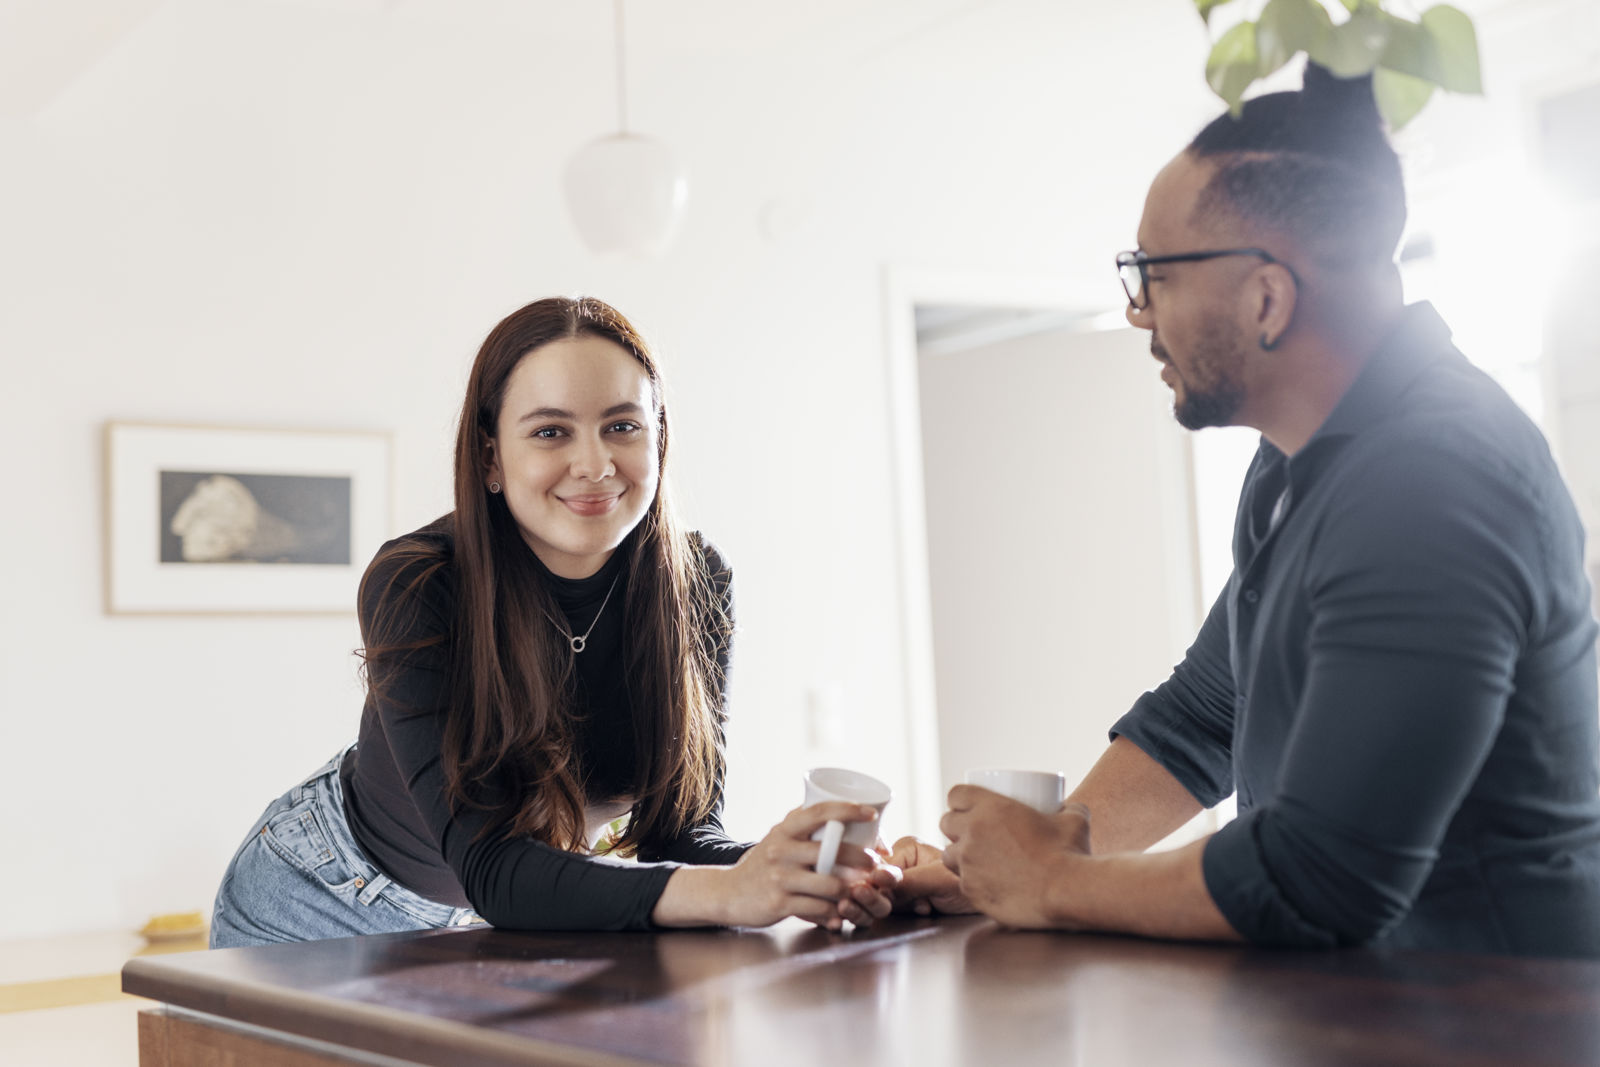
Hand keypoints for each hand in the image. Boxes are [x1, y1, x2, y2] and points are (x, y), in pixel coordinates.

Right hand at [712, 802, 894, 930]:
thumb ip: (804, 827)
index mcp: (785, 830)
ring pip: (831, 884)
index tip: (872, 812)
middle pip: (832, 851)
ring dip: (851, 890)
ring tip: (861, 891)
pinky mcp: (779, 903)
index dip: (849, 810)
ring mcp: (780, 878)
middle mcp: (781, 850)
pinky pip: (818, 909)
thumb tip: (844, 817)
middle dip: (861, 857)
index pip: (820, 811)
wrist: (728, 893)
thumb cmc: (763, 864)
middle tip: (875, 863)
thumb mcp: (778, 838)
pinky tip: (841, 915)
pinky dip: (834, 913)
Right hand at [880, 836, 974, 914]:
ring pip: (886, 899)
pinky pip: (895, 909)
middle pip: (879, 884)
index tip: (895, 896)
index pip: (878, 868)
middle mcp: (903, 862)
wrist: (986, 903)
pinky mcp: (909, 899)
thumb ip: (907, 879)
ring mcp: (905, 881)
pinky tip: (927, 909)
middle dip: (898, 898)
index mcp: (906, 848)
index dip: (882, 885)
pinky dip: (909, 913)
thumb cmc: (969, 885)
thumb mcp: (938, 880)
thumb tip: (876, 877)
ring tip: (927, 904)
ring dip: (906, 907)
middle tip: (922, 901)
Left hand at [940, 787, 1090, 928]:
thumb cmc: (1070, 852)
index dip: (961, 800)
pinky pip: (961, 882)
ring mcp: (968, 864)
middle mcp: (972, 833)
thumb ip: (1068, 807)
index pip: (956, 794)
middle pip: (946, 823)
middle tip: (972, 833)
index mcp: (991, 807)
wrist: (1067, 892)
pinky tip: (988, 884)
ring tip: (976, 860)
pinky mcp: (971, 891)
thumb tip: (1069, 807)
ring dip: (958, 855)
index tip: (969, 807)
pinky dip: (971, 882)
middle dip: (955, 826)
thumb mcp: (1073, 818)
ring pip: (947, 855)